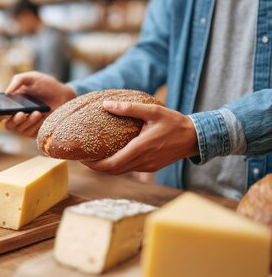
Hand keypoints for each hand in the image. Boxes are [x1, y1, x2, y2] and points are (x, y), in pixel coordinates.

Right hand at [0, 72, 75, 136]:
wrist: (65, 95)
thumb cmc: (47, 85)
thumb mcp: (32, 77)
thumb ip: (18, 80)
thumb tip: (6, 92)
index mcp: (12, 103)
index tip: (0, 112)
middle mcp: (17, 115)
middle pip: (8, 124)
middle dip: (13, 120)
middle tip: (21, 113)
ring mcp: (26, 124)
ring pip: (19, 129)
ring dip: (27, 121)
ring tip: (37, 112)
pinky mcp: (36, 131)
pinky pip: (30, 132)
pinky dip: (35, 125)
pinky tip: (42, 116)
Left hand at [81, 101, 198, 174]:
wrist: (195, 137)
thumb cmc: (174, 122)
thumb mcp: (152, 110)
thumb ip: (129, 107)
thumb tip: (106, 104)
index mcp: (141, 148)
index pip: (111, 164)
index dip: (94, 164)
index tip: (82, 158)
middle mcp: (143, 161)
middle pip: (113, 171)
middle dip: (96, 167)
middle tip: (83, 157)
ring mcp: (148, 166)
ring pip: (120, 172)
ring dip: (106, 167)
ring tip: (93, 156)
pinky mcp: (151, 167)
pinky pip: (129, 169)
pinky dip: (117, 165)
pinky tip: (111, 155)